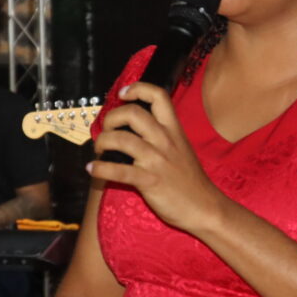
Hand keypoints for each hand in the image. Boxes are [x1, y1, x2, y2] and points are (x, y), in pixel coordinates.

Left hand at [89, 82, 225, 233]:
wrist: (204, 207)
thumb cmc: (190, 180)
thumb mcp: (182, 149)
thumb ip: (164, 136)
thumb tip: (137, 127)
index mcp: (174, 130)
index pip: (158, 96)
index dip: (137, 89)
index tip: (123, 94)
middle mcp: (165, 140)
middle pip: (132, 114)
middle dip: (111, 118)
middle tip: (107, 130)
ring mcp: (156, 160)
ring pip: (121, 139)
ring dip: (102, 142)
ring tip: (99, 150)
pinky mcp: (149, 181)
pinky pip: (118, 170)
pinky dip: (100, 168)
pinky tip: (92, 169)